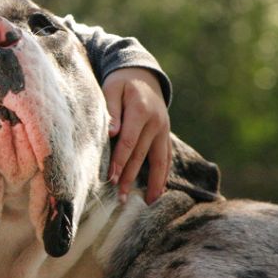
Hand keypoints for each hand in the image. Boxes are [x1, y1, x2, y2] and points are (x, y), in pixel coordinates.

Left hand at [102, 67, 170, 205]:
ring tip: (148, 203)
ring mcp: (163, 129)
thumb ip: (111, 110)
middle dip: (131, 177)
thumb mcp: (112, 88)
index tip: (112, 178)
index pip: (129, 141)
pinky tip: (159, 191)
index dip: (120, 161)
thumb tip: (111, 133)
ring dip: (153, 182)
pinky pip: (166, 157)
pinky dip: (164, 175)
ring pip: (159, 160)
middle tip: (121, 197)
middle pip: (142, 154)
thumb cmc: (121, 83)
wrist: (142, 74)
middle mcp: (156, 122)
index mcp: (140, 110)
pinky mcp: (166, 134)